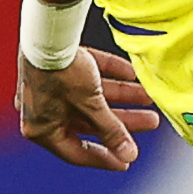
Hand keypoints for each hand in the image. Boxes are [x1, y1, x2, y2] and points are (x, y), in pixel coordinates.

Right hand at [16, 47, 161, 170]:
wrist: (48, 33)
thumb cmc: (59, 72)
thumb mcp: (90, 106)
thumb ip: (110, 131)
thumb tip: (128, 154)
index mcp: (43, 130)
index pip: (77, 152)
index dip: (105, 157)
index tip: (127, 160)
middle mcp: (45, 112)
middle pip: (90, 123)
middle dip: (123, 122)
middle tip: (149, 121)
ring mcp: (51, 88)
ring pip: (92, 99)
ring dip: (122, 97)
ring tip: (148, 96)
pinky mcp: (60, 66)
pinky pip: (89, 75)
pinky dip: (110, 76)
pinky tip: (132, 75)